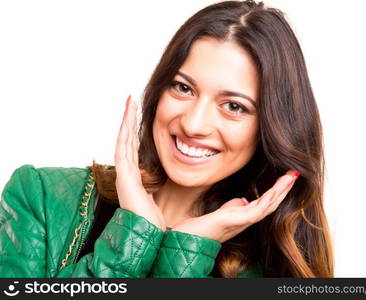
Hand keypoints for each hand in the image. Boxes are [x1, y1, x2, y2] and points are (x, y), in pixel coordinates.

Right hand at [114, 95, 165, 230]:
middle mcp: (127, 173)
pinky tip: (128, 117)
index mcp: (136, 178)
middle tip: (131, 102)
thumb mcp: (162, 197)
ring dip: (126, 120)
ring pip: (123, 140)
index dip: (134, 132)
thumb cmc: (155, 222)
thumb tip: (176, 175)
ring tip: (129, 102)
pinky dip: (125, 131)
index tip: (137, 117)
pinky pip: (123, 148)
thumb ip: (163, 184)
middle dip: (128, 121)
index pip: (133, 149)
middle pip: (126, 141)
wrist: (146, 238)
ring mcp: (124, 174)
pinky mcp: (124, 176)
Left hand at [171, 170, 298, 242]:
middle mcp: (250, 219)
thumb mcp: (225, 211)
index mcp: (247, 216)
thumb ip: (235, 205)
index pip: (267, 202)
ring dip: (281, 190)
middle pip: (272, 202)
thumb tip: (244, 200)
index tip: (286, 178)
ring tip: (291, 177)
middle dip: (284, 188)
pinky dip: (269, 197)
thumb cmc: (208, 224)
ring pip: (269, 204)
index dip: (277, 191)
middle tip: (294, 174)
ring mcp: (246, 220)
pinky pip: (260, 208)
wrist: (194, 236)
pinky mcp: (241, 220)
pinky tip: (275, 189)